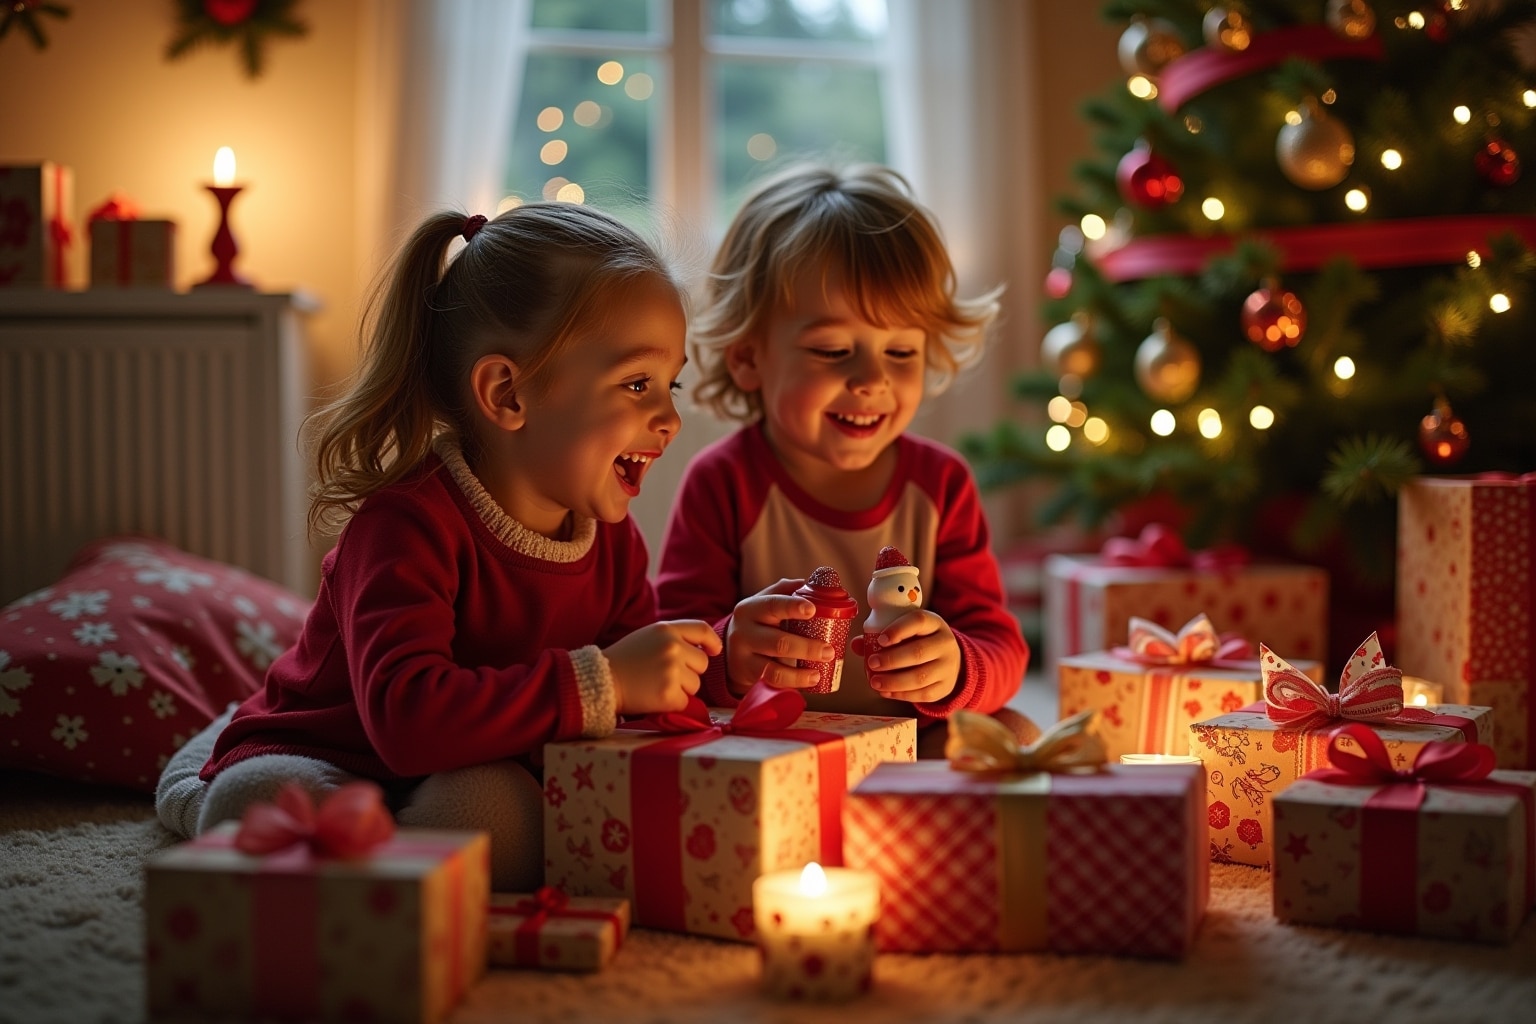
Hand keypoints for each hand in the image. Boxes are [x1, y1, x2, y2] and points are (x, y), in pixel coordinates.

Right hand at [603, 619, 721, 715]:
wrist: (599, 681)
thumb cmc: (623, 659)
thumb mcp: (647, 636)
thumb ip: (673, 638)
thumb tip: (706, 650)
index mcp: (666, 630)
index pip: (702, 630)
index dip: (712, 641)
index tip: (713, 651)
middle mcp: (672, 647)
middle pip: (702, 663)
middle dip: (690, 671)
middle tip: (666, 675)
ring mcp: (671, 671)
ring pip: (695, 684)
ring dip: (682, 689)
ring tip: (657, 685)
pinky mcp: (668, 694)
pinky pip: (685, 702)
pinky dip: (673, 703)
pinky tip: (654, 698)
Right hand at [725, 579, 836, 693]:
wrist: (732, 650)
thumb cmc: (760, 622)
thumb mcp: (767, 602)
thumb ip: (788, 591)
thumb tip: (818, 583)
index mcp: (751, 608)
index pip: (772, 605)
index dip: (792, 607)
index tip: (812, 610)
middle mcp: (743, 631)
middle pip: (777, 641)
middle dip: (806, 647)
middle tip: (829, 650)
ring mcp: (744, 656)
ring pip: (773, 668)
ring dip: (800, 673)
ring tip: (818, 672)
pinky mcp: (748, 676)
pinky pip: (772, 682)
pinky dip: (793, 683)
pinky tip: (810, 681)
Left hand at [864, 610, 960, 704]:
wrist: (950, 660)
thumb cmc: (920, 641)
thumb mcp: (908, 632)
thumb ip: (882, 636)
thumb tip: (856, 645)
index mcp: (933, 623)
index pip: (918, 621)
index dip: (899, 630)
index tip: (880, 640)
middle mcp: (945, 643)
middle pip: (918, 652)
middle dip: (891, 660)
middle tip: (872, 663)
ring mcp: (948, 666)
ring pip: (920, 677)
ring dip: (894, 681)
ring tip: (874, 682)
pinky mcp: (945, 687)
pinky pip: (923, 693)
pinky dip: (902, 694)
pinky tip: (887, 692)